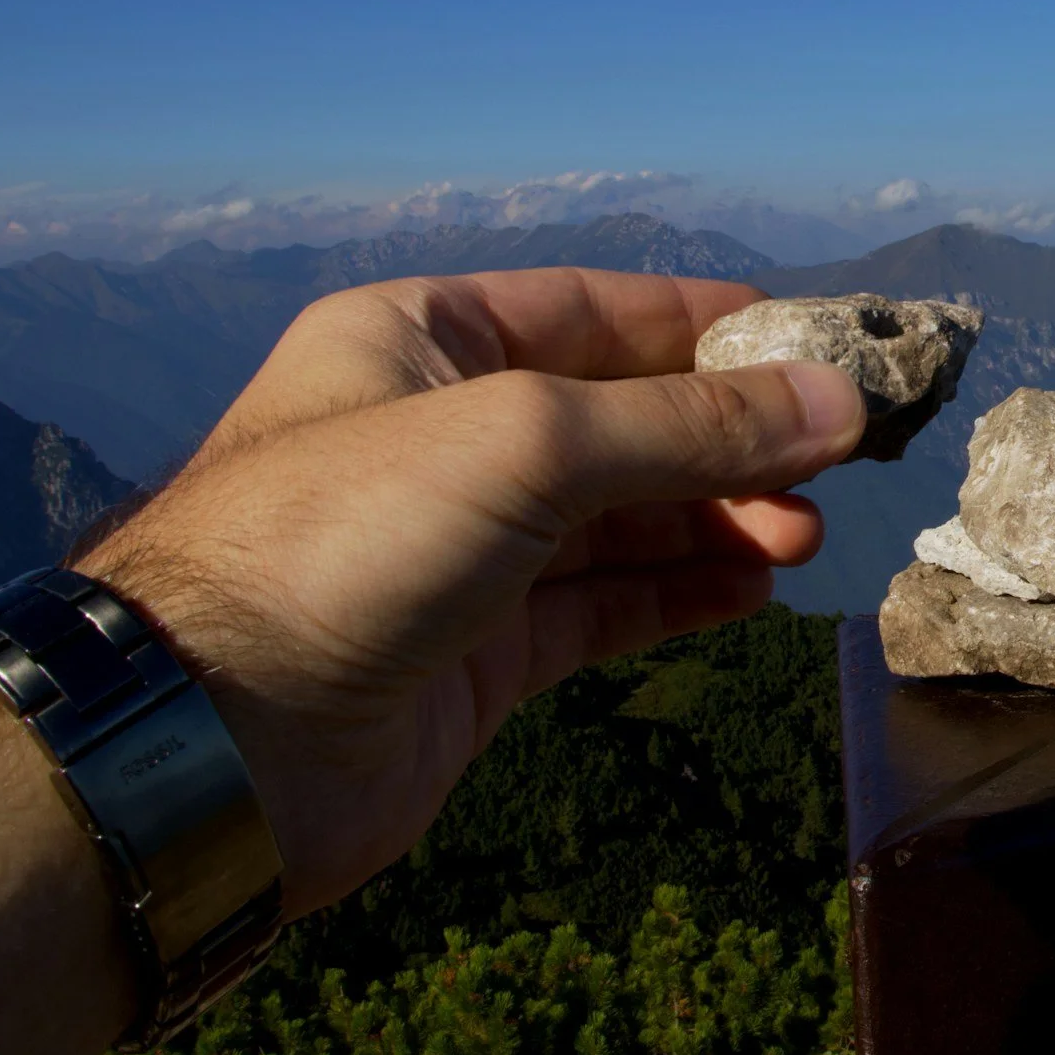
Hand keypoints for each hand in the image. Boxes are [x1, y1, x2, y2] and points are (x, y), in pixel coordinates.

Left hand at [74, 268, 862, 917]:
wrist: (214, 744)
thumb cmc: (343, 543)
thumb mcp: (530, 443)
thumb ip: (690, 426)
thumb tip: (840, 403)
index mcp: (418, 339)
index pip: (596, 310)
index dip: (712, 326)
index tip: (821, 345)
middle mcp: (438, 433)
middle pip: (623, 416)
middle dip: (731, 437)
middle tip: (836, 462)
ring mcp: (459, 548)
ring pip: (623, 517)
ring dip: (720, 518)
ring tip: (801, 534)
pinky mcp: (477, 651)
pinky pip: (605, 605)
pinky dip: (682, 593)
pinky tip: (753, 588)